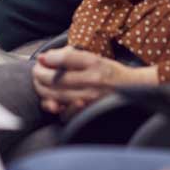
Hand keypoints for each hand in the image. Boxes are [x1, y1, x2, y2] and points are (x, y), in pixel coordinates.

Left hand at [32, 46, 157, 115]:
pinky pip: (65, 113)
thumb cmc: (110, 72)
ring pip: (57, 97)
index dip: (46, 63)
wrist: (133, 91)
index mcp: (93, 65)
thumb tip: (44, 57)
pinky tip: (51, 101)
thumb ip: (69, 56)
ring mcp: (90, 100)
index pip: (62, 63)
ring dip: (43, 91)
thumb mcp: (93, 58)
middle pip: (56, 81)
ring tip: (39, 84)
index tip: (40, 60)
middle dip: (40, 76)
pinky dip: (54, 106)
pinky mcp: (88, 113)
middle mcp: (92, 83)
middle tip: (36, 71)